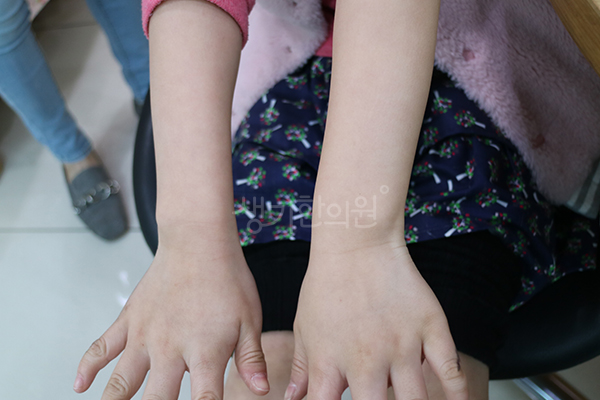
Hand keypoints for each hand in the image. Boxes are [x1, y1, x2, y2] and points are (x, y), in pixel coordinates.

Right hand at [74, 244, 268, 398]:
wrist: (199, 241)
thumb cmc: (228, 279)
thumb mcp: (250, 319)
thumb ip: (251, 358)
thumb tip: (262, 389)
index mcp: (205, 352)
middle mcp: (171, 348)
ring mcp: (145, 335)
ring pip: (122, 382)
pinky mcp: (129, 319)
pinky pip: (101, 347)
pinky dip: (87, 368)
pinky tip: (79, 387)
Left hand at [286, 242, 467, 399]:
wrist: (357, 244)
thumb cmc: (326, 285)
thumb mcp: (305, 328)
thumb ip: (301, 368)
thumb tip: (292, 399)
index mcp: (330, 363)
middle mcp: (366, 360)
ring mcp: (401, 344)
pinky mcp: (430, 327)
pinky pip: (451, 369)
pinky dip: (459, 393)